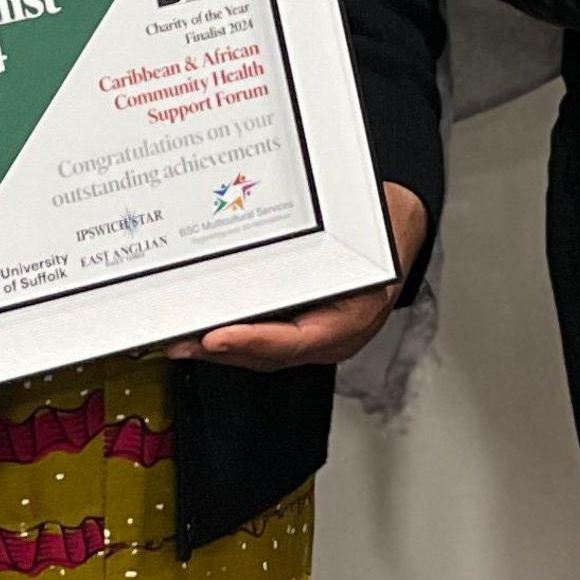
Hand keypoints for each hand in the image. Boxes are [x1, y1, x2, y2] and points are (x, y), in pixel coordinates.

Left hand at [166, 183, 431, 371]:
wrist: (399, 228)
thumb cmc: (382, 227)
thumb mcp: (363, 227)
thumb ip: (329, 237)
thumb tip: (286, 227)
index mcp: (355, 315)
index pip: (298, 340)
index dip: (254, 342)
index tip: (217, 338)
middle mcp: (336, 334)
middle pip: (271, 353)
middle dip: (223, 349)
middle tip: (182, 340)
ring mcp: (320, 336)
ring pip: (263, 352)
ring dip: (220, 347)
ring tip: (179, 338)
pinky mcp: (303, 326)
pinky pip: (264, 338)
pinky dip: (233, 335)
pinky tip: (203, 325)